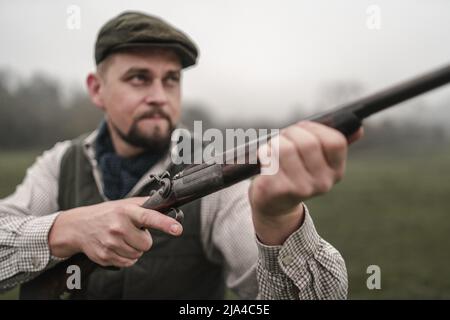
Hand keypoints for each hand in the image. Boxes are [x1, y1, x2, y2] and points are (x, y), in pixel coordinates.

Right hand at [48, 197, 182, 266]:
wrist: (79, 226)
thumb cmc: (106, 214)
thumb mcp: (125, 204)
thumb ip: (145, 204)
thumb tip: (166, 203)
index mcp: (126, 211)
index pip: (149, 217)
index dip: (165, 223)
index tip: (177, 228)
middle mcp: (118, 227)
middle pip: (146, 244)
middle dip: (143, 239)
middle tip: (132, 232)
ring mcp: (111, 243)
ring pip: (138, 255)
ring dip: (134, 249)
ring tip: (122, 238)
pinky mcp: (105, 256)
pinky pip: (128, 263)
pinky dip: (126, 257)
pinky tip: (117, 246)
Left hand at [249, 121, 362, 244]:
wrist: (274, 205)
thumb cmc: (295, 173)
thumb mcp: (318, 161)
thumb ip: (335, 144)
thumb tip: (358, 128)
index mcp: (336, 172)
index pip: (335, 141)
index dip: (316, 129)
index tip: (304, 129)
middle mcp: (322, 183)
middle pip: (308, 142)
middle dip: (292, 133)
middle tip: (284, 137)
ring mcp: (300, 189)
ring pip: (285, 148)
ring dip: (276, 142)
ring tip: (273, 149)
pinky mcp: (277, 189)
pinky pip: (269, 158)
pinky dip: (264, 153)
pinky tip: (265, 160)